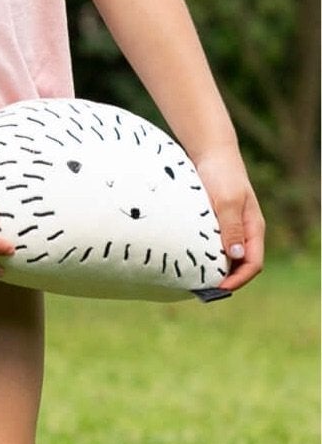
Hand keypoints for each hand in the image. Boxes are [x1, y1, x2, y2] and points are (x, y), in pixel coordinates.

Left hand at [191, 145, 264, 292]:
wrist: (212, 153)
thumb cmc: (221, 174)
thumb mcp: (226, 200)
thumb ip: (231, 226)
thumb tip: (236, 255)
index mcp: (254, 228)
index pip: (253, 264)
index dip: (237, 280)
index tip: (217, 289)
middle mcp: (245, 231)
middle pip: (241, 264)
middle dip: (226, 280)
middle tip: (201, 290)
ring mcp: (232, 227)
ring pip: (228, 256)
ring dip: (215, 269)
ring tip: (194, 281)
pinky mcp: (217, 222)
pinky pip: (215, 245)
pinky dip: (206, 256)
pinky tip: (189, 261)